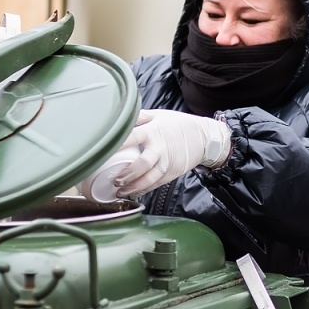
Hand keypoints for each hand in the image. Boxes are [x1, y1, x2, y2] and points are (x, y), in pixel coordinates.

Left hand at [103, 109, 232, 197]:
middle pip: (142, 164)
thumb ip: (140, 117)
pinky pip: (156, 184)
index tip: (104, 152)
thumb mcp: (159, 115)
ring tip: (121, 191)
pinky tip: (134, 192)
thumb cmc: (179, 125)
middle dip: (127, 174)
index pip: (132, 137)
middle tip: (115, 180)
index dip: (118, 145)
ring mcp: (167, 162)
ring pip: (149, 178)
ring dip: (134, 187)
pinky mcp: (172, 173)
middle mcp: (160, 148)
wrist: (204, 137)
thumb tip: (120, 117)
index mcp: (153, 131)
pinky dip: (144, 190)